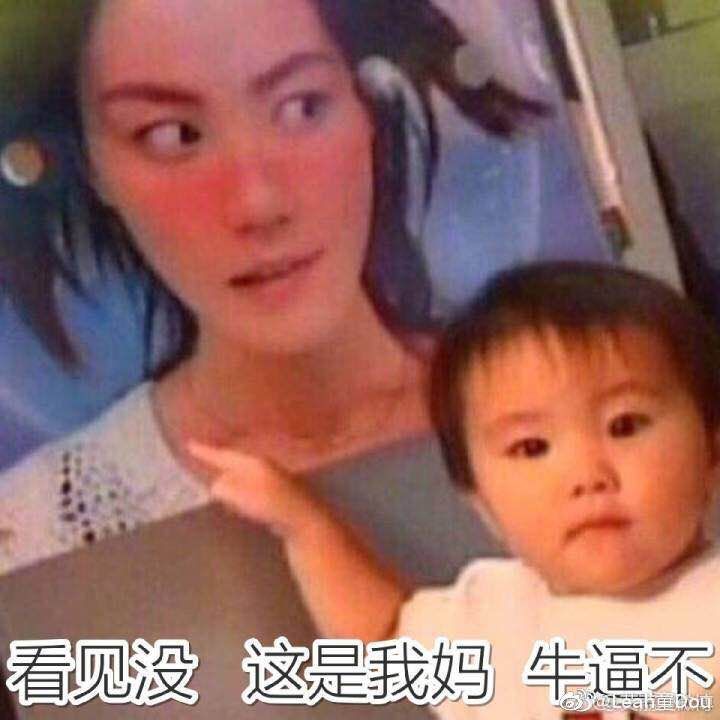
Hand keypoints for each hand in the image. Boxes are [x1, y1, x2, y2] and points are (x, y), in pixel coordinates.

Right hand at [187, 441, 320, 538]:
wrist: (303, 519)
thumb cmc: (271, 504)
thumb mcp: (241, 495)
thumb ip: (224, 488)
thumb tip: (216, 484)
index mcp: (254, 462)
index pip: (224, 455)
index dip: (206, 451)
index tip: (189, 444)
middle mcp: (263, 466)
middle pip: (234, 460)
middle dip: (219, 458)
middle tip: (201, 453)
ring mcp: (271, 479)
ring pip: (243, 472)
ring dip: (229, 472)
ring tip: (215, 471)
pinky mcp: (276, 494)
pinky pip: (250, 485)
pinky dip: (239, 487)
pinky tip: (237, 495)